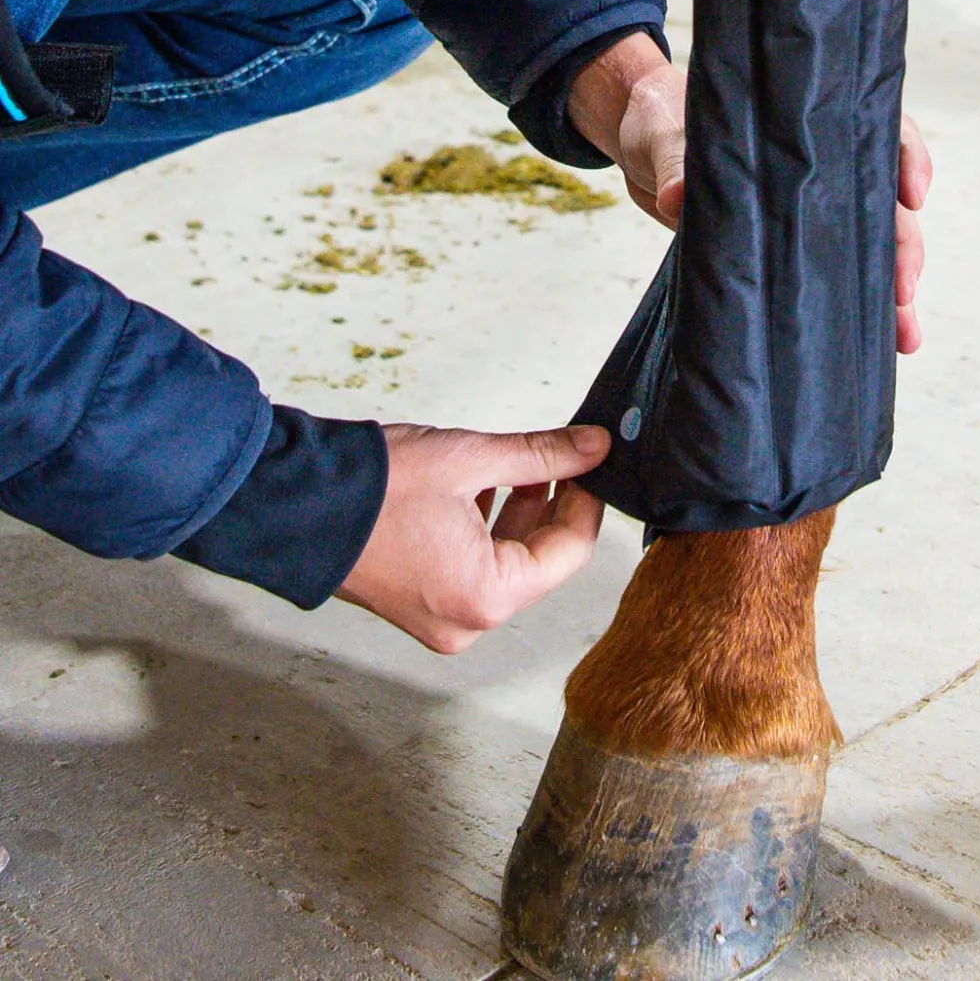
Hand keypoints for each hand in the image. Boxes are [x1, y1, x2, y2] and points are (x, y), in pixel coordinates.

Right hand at [337, 421, 609, 651]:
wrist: (294, 503)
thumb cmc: (373, 489)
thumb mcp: (471, 459)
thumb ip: (541, 454)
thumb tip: (595, 447)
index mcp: (486, 597)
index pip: (569, 553)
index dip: (586, 500)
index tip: (591, 463)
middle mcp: (466, 622)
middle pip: (539, 562)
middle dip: (552, 504)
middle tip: (561, 456)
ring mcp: (439, 618)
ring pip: (507, 564)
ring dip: (520, 512)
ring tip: (522, 463)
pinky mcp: (418, 604)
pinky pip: (473, 569)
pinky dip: (486, 529)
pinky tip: (485, 485)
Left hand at [571, 37, 932, 352]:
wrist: (639, 144)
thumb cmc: (663, 117)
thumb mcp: (665, 132)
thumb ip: (676, 162)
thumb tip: (679, 199)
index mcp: (807, 122)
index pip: (877, 129)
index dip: (906, 157)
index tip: (912, 195)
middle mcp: (820, 165)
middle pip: (883, 201)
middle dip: (903, 247)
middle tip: (904, 291)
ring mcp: (806, 208)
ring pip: (866, 245)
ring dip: (890, 290)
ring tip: (905, 336)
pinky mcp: (785, 244)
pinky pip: (829, 272)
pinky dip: (853, 305)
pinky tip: (873, 341)